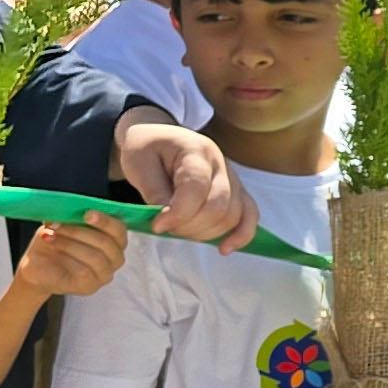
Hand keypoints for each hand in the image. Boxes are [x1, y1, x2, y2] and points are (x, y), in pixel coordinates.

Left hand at [15, 212, 129, 297]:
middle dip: (80, 231)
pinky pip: (85, 271)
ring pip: (96, 257)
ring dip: (70, 243)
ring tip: (49, 235)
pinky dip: (66, 257)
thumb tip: (72, 205)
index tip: (86, 213)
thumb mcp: (61, 223)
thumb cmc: (54, 241)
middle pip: (107, 243)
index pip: (119, 230)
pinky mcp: (90, 286)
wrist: (36, 266)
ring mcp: (104, 274)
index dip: (106, 221)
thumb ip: (72, 215)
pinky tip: (54, 247)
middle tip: (57, 223)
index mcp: (113, 239)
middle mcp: (115, 258)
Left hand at [113, 113, 256, 249]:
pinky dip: (241, 235)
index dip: (178, 213)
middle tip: (165, 228)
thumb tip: (167, 221)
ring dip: (205, 232)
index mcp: (195, 150)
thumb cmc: (145, 149)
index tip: (156, 226)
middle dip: (189, 226)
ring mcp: (232, 177)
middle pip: (217, 207)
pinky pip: (250, 215)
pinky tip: (224, 249)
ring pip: (232, 216)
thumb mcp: (138, 164)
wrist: (157, 139)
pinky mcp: (237, 191)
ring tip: (179, 231)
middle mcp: (220, 163)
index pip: (196, 188)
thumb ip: (153, 192)